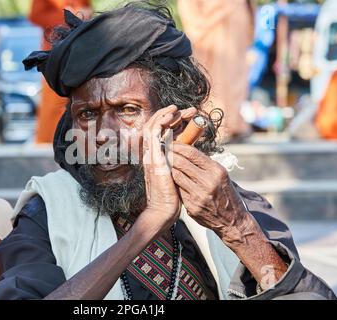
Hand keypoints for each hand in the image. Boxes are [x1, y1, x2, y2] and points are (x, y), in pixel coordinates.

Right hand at [136, 105, 196, 236]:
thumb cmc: (171, 196)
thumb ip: (178, 162)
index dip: (171, 123)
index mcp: (155, 157)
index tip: (186, 117)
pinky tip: (171, 115)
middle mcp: (150, 154)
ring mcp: (150, 155)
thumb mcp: (176, 174)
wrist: (163, 210)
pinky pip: (153, 133)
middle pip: (154, 126)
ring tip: (177, 108)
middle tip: (185, 110)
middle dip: (168, 115)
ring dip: (164, 114)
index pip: (159, 133)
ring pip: (152, 126)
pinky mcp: (153, 157)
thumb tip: (187, 154)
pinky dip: (161, 121)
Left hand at [167, 143, 250, 246]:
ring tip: (162, 163)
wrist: (232, 220)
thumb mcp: (220, 175)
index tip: (170, 143)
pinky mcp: (192, 206)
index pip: (192, 153)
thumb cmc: (225, 194)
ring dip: (168, 168)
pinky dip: (172, 183)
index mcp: (216, 170)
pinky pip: (178, 190)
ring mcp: (199, 195)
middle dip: (169, 155)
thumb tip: (186, 151)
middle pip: (181, 163)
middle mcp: (208, 182)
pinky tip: (168, 179)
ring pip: (176, 176)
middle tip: (162, 151)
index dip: (178, 147)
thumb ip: (204, 164)